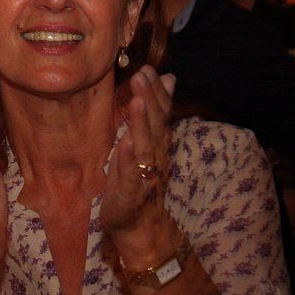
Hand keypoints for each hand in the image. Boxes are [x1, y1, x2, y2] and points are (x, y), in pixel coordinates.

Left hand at [102, 66, 176, 267]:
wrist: (140, 226)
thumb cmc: (139, 180)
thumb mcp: (147, 142)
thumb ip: (156, 112)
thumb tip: (169, 78)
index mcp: (158, 144)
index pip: (160, 113)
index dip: (156, 92)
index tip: (149, 68)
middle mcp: (155, 156)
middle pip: (154, 124)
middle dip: (149, 99)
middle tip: (142, 74)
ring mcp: (144, 174)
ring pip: (144, 145)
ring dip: (141, 124)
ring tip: (137, 102)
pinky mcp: (130, 192)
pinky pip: (130, 173)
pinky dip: (128, 158)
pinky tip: (125, 143)